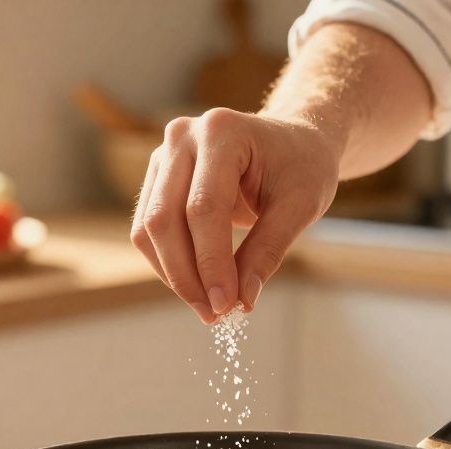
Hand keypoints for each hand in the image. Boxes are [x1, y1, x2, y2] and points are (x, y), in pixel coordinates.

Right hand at [130, 108, 341, 322]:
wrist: (293, 142)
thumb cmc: (301, 167)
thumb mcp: (300, 206)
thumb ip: (268, 251)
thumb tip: (241, 301)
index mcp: (222, 131)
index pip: (203, 208)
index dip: (210, 262)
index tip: (226, 305)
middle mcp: (182, 136)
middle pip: (165, 218)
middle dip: (186, 275)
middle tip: (213, 314)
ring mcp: (163, 155)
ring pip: (148, 228)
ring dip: (173, 274)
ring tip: (208, 306)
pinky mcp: (158, 178)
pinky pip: (149, 230)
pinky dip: (169, 264)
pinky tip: (198, 286)